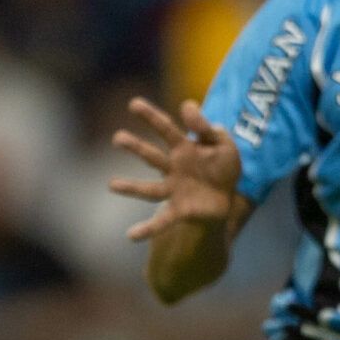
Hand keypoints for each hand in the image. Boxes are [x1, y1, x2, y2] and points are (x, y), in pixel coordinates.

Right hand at [108, 98, 242, 242]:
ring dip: (130, 187)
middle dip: (135, 147)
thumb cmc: (223, 167)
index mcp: (184, 148)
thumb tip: (188, 106)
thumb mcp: (223, 143)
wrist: (228, 198)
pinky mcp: (179, 210)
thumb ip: (207, 126)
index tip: (133, 104)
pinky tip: (130, 236)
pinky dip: (146, 229)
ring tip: (111, 185)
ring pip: (149, 189)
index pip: (165, 128)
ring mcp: (173, 190)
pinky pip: (161, 221)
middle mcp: (174, 168)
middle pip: (151, 156)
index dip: (151, 116)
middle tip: (117, 138)